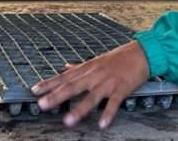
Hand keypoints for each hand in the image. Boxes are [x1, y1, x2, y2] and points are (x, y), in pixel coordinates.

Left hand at [31, 40, 149, 129]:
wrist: (143, 52)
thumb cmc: (119, 57)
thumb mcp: (97, 60)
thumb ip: (80, 66)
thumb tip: (66, 67)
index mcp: (88, 68)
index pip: (65, 76)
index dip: (49, 83)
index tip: (34, 91)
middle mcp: (95, 74)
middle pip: (73, 86)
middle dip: (57, 96)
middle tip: (42, 105)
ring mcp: (108, 82)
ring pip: (92, 96)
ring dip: (79, 109)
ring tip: (67, 121)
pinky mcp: (122, 88)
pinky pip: (114, 102)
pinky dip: (108, 113)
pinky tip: (102, 124)